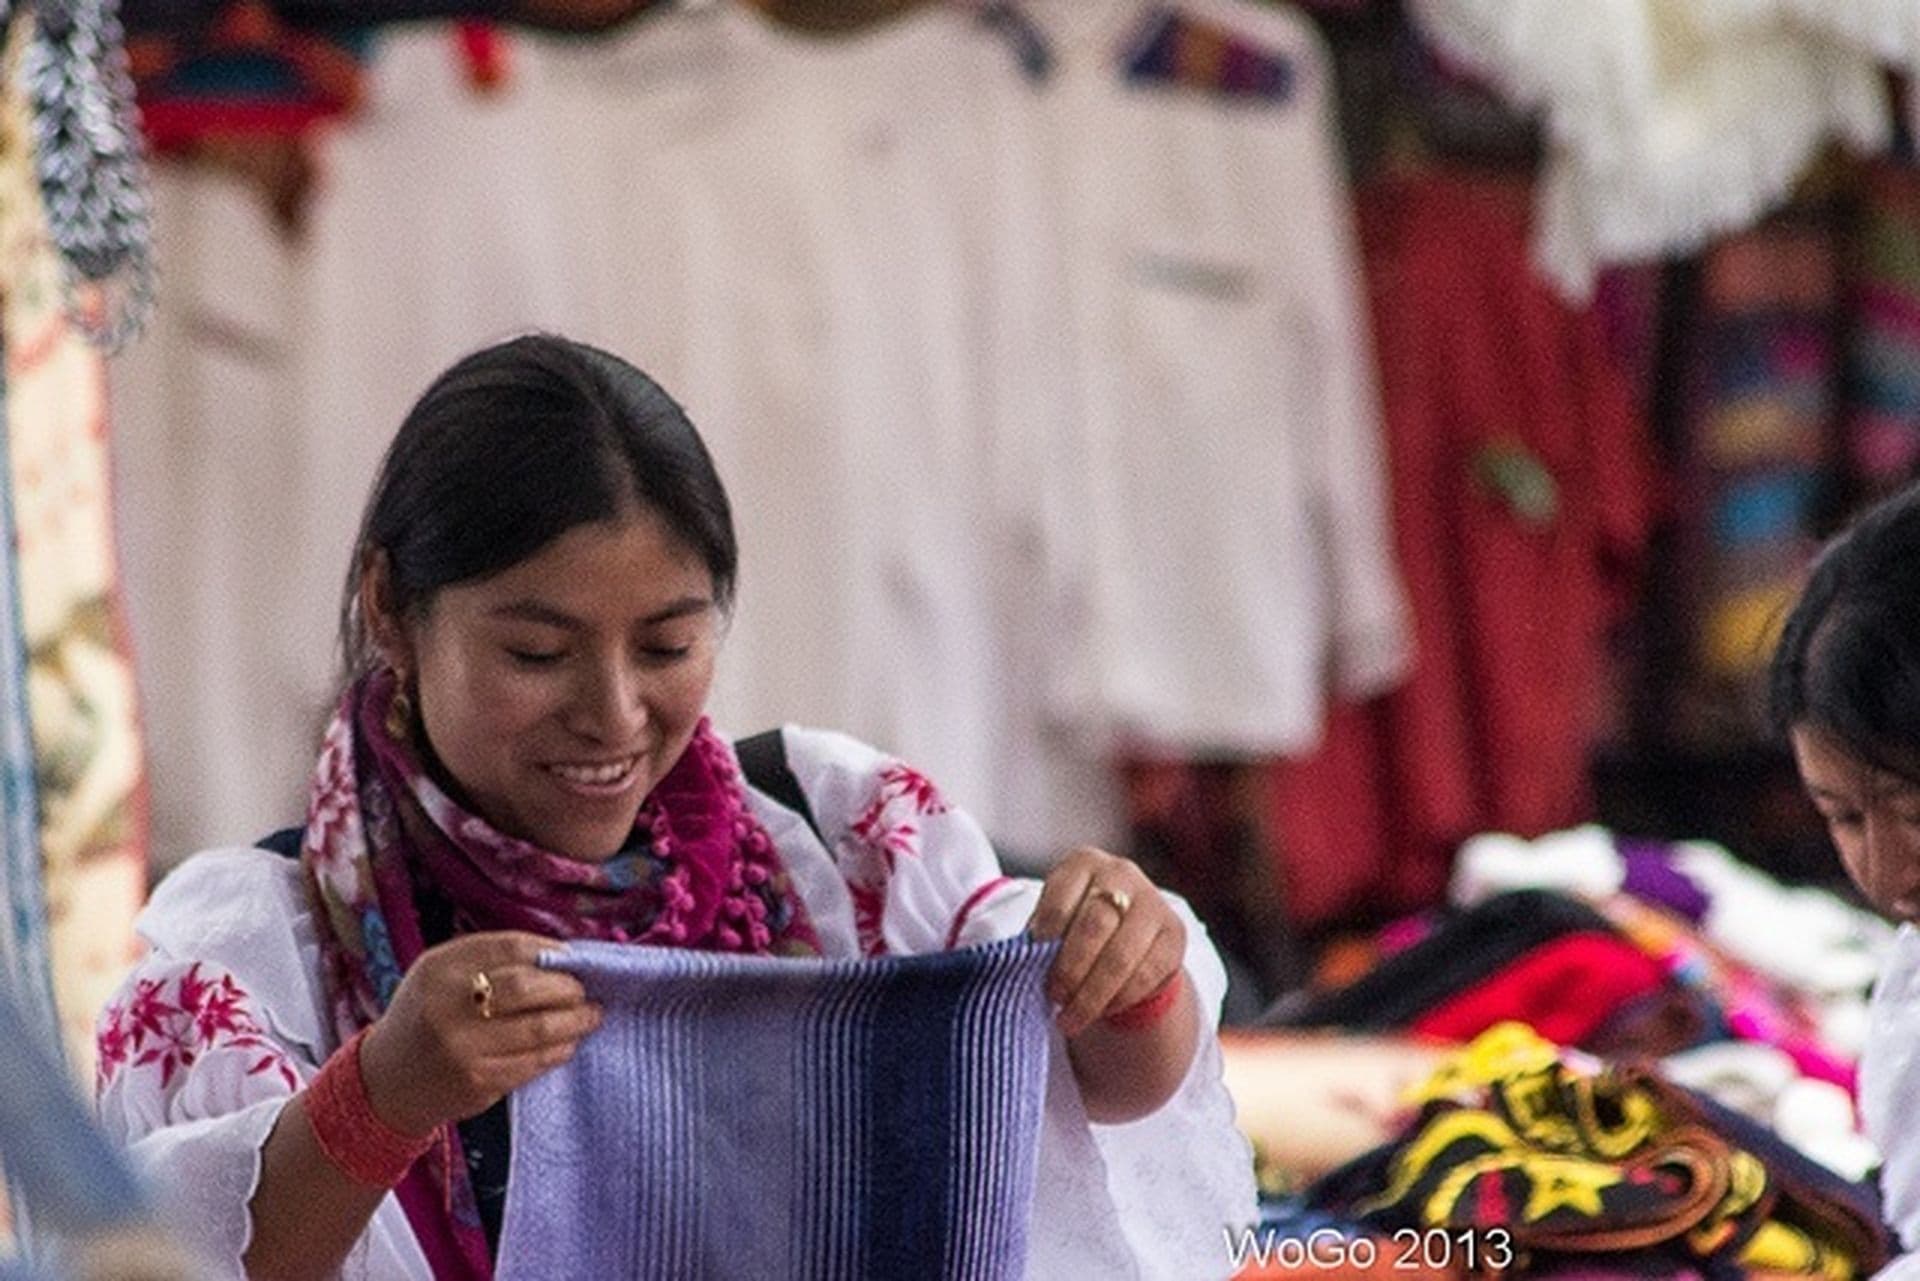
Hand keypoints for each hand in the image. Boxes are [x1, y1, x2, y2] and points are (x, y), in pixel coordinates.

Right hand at [356, 932, 601, 1136]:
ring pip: (537, 1028)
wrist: (385, 1082)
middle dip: (567, 988)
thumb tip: (562, 956)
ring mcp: (461, 1047)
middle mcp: (446, 1005)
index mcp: (439, 968)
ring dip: (574, 1022)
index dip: (552, 951)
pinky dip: (558, 1051)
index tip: (574, 958)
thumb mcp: (441, 975)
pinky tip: (567, 1044)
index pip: (511, 947)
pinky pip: (532, 1063)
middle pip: (527, 986)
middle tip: (585, 992)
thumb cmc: (426, 1017)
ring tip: (590, 1016)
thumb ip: (491, 961)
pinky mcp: (477, 1081)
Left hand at [1027, 848, 1185, 1037]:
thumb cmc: (1075, 924)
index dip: (1045, 934)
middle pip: (1095, 926)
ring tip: (1070, 1018)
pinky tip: (1100, 1011)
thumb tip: (1020, 964)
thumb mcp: (1055, 917)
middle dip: (1070, 969)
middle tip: (1054, 997)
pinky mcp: (1175, 934)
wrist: (1127, 930)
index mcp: (1084, 863)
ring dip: (1092, 995)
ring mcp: (1153, 903)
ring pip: (1121, 956)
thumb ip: (1041, 934)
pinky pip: (1145, 975)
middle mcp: (1122, 874)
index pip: (1061, 898)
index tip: (1030, 963)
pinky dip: (1118, 999)